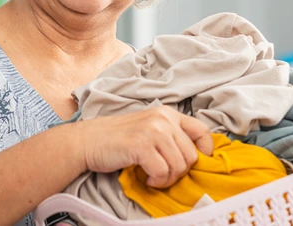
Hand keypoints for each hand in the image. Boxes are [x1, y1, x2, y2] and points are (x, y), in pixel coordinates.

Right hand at [73, 105, 212, 188]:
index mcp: (167, 113)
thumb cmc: (118, 140)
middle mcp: (163, 118)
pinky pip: (163, 172)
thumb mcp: (148, 129)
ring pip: (179, 165)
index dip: (205, 151)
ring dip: (167, 178)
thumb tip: (194, 157)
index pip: (202, 131)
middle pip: (191, 155)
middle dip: (179, 171)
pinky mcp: (142, 145)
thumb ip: (170, 136)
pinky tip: (145, 176)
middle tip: (162, 173)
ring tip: (152, 175)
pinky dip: (156, 180)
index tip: (193, 164)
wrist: (88, 141)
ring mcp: (153, 131)